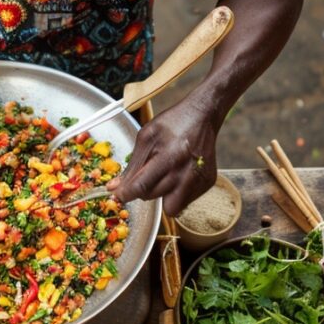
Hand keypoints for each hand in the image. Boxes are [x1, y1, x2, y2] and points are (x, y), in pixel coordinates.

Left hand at [106, 99, 218, 215]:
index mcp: (169, 157)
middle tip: (145, 174)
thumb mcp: (146, 137)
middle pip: (152, 197)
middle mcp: (186, 173)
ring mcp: (199, 181)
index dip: (126, 194)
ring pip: (170, 206)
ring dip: (161, 194)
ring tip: (162, 176)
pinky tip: (177, 174)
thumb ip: (132, 165)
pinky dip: (176, 192)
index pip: (141, 187)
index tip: (118, 194)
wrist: (203, 116)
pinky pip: (185, 201)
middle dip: (142, 189)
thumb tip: (116, 187)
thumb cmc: (173, 123)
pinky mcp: (207, 184)